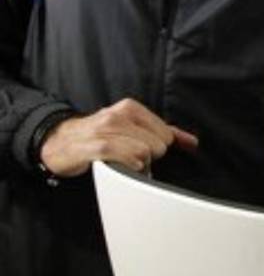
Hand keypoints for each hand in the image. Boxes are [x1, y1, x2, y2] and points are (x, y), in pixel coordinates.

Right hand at [39, 98, 199, 176]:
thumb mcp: (131, 128)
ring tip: (123, 162)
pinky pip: (126, 159)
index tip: (143, 149)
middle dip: (148, 156)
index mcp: (130, 108)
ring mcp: (105, 130)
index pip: (166, 134)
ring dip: (137, 164)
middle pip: (158, 145)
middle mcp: (118, 116)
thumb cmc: (98, 135)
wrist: (59, 142)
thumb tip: (192, 142)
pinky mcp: (95, 147)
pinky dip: (129, 166)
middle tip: (130, 157)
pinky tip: (121, 167)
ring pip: (144, 152)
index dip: (158, 147)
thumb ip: (164, 133)